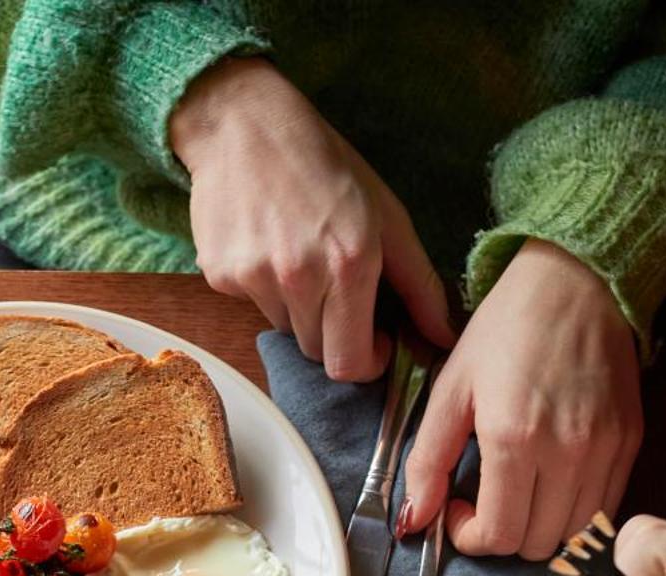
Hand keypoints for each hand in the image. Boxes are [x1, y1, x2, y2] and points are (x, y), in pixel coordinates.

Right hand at [171, 58, 453, 380]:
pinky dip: (264, 287)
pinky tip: (265, 243)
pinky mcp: (220, 275)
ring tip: (298, 254)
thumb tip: (446, 339)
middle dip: (335, 334)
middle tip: (337, 290)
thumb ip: (419, 284)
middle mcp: (299, 278)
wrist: (242, 122)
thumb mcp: (387, 215)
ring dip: (298, 309)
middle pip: (318, 354)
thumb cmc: (325, 165)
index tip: (375, 340)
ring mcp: (255, 278)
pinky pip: (253, 305)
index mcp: (349, 264)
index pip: (350, 364)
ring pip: (285, 330)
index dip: (367, 362)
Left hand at [401, 239, 641, 559]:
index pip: (498, 536)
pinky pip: (604, 511)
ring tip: (521, 494)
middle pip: (535, 545)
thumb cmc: (507, 327)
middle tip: (488, 502)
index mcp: (514, 438)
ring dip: (541, 530)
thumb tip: (412, 522)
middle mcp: (566, 452)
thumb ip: (428, 461)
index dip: (471, 538)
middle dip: (503, 536)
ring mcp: (604, 450)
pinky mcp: (630, 442)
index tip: (459, 510)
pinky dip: (575, 513)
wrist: (578, 279)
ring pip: (574, 537)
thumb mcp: (452, 388)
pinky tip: (553, 483)